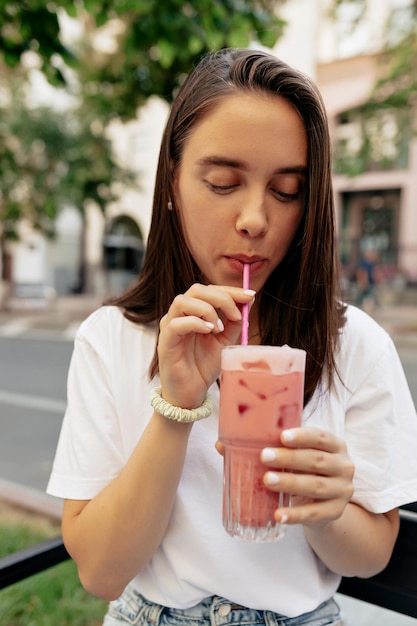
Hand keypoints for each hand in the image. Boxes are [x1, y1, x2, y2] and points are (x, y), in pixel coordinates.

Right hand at [157, 283, 254, 409]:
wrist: (190, 393)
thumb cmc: (203, 367)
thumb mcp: (225, 341)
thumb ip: (234, 322)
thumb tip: (247, 300)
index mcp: (193, 312)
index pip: (209, 290)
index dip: (230, 290)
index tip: (250, 295)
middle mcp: (179, 316)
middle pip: (196, 290)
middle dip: (221, 297)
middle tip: (237, 314)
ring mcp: (169, 327)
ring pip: (182, 301)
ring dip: (207, 310)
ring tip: (219, 328)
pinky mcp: (164, 342)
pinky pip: (176, 324)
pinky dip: (195, 323)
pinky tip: (209, 332)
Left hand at [261, 427, 353, 527]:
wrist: (325, 503)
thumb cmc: (308, 470)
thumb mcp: (305, 455)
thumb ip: (290, 446)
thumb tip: (259, 436)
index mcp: (337, 446)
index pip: (320, 438)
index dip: (302, 437)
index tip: (282, 436)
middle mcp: (344, 467)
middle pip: (316, 461)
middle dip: (289, 458)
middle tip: (264, 456)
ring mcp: (342, 491)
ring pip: (315, 486)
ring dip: (290, 483)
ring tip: (267, 480)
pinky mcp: (336, 512)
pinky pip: (313, 514)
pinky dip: (295, 515)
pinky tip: (278, 514)